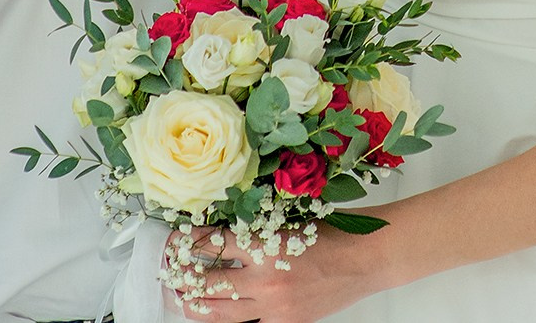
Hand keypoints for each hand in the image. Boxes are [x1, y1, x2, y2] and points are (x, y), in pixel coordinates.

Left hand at [169, 225, 382, 322]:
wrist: (367, 259)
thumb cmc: (334, 234)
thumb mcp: (288, 222)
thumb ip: (255, 231)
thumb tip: (219, 236)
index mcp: (265, 245)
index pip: (211, 245)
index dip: (188, 243)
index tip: (176, 241)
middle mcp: (264, 279)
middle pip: (208, 283)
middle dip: (182, 279)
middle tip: (169, 274)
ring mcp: (274, 307)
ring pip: (220, 313)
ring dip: (196, 306)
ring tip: (180, 300)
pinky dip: (230, 320)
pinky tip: (217, 316)